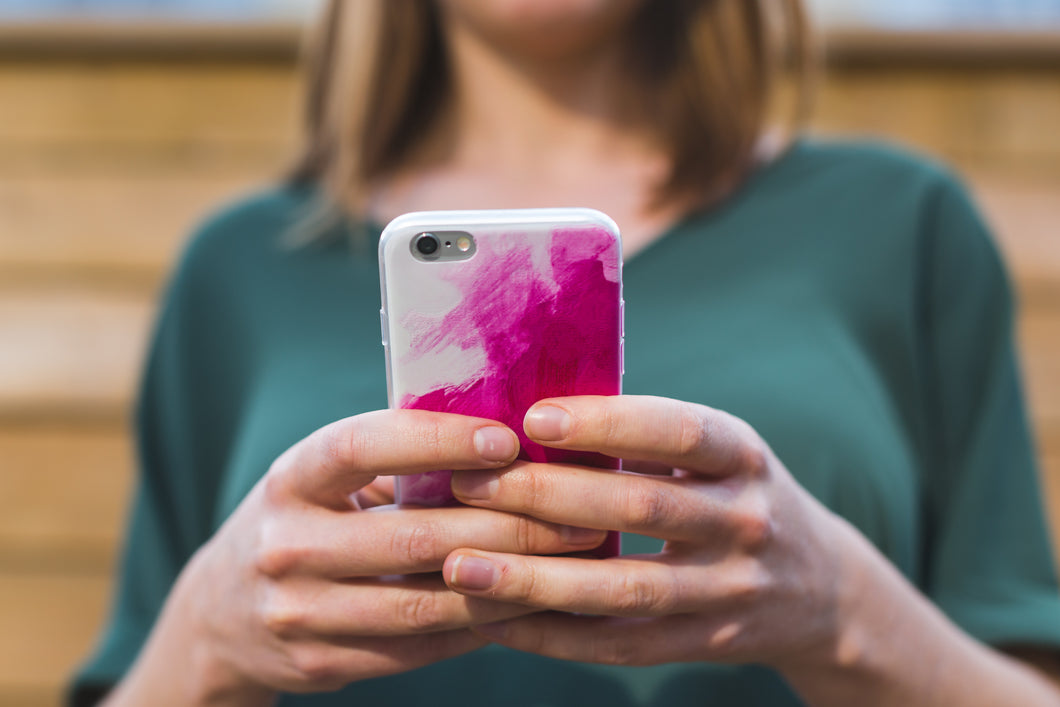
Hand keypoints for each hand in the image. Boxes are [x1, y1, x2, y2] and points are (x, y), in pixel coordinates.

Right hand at [113, 410, 606, 704]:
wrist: (218, 615)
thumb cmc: (298, 521)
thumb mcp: (321, 479)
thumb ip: (392, 462)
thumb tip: (504, 437)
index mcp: (289, 480)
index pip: (362, 446)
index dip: (435, 440)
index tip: (506, 438)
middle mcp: (285, 546)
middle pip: (412, 537)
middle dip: (507, 525)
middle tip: (579, 513)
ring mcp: (298, 613)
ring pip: (423, 604)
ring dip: (508, 585)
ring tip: (570, 565)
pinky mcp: (320, 664)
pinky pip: (417, 648)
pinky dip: (478, 627)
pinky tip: (527, 607)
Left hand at [441, 395, 854, 669]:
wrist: (822, 589)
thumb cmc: (737, 497)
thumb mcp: (719, 454)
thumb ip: (647, 439)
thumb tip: (533, 418)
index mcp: (743, 455)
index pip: (677, 431)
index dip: (606, 423)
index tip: (532, 417)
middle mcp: (745, 519)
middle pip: (640, 506)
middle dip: (546, 495)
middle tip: (469, 485)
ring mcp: (731, 589)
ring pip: (625, 588)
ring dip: (536, 579)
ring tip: (462, 566)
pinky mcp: (706, 642)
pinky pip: (621, 645)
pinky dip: (554, 636)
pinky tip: (495, 621)